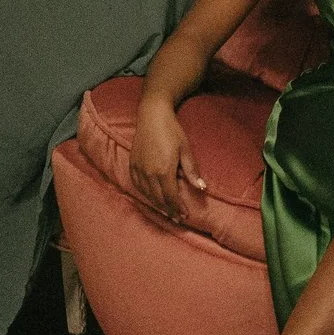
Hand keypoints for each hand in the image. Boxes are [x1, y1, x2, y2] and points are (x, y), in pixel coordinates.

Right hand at [129, 99, 203, 219]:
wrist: (151, 116)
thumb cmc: (172, 131)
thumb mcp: (186, 149)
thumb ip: (192, 171)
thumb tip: (202, 188)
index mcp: (163, 171)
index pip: (171, 197)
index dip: (178, 208)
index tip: (184, 216)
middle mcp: (149, 173)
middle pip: (158, 199)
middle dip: (168, 210)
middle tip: (177, 218)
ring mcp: (138, 169)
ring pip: (147, 194)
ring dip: (157, 204)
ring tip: (166, 211)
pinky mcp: (132, 165)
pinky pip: (137, 186)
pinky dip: (145, 195)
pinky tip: (151, 197)